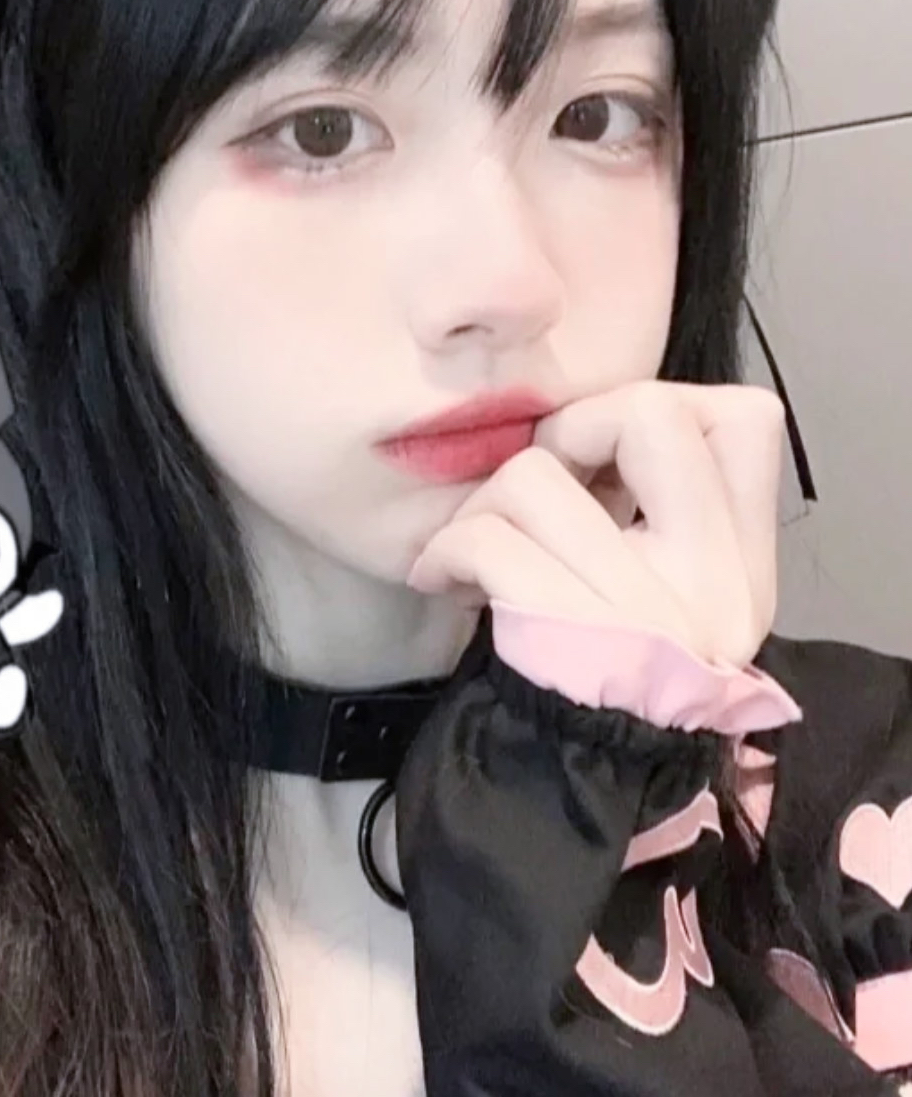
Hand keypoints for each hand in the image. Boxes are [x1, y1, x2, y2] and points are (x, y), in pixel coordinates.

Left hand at [406, 382, 784, 669]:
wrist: (582, 779)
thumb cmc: (612, 672)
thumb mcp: (675, 593)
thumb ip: (661, 510)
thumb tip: (583, 424)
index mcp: (743, 562)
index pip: (748, 421)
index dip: (664, 408)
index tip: (608, 456)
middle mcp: (712, 580)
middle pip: (649, 412)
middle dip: (571, 427)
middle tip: (542, 479)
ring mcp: (643, 609)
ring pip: (536, 474)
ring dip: (485, 501)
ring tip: (476, 541)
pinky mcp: (567, 633)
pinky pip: (487, 539)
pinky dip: (445, 549)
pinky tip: (440, 576)